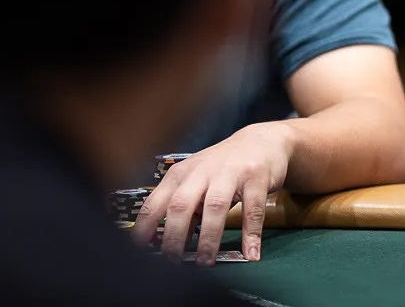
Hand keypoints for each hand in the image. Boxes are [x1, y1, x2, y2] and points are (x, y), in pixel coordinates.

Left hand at [133, 123, 291, 264]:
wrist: (263, 141)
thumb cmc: (224, 165)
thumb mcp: (198, 180)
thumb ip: (185, 207)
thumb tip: (169, 243)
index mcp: (182, 174)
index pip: (156, 203)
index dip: (144, 228)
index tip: (140, 251)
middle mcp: (203, 171)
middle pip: (181, 204)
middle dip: (173, 236)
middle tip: (173, 262)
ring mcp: (231, 172)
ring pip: (215, 206)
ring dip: (208, 237)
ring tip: (206, 262)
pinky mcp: (256, 177)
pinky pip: (253, 209)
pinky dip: (251, 234)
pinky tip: (250, 254)